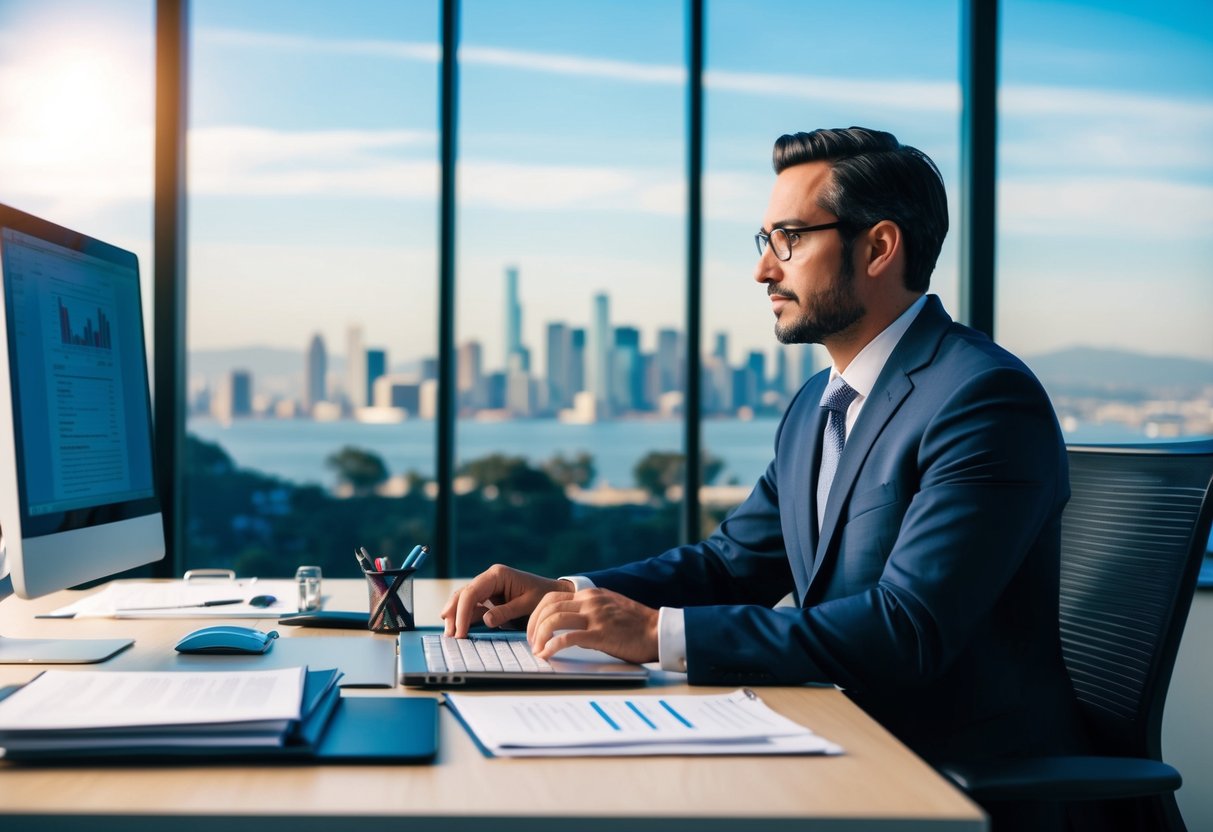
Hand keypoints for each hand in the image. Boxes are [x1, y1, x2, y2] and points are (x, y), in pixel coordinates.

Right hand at [440, 564, 571, 637]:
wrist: (555, 594)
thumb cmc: (543, 596)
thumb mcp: (527, 605)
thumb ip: (507, 612)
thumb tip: (486, 620)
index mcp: (497, 575)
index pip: (472, 592)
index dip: (463, 612)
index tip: (461, 631)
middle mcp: (489, 578)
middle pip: (464, 595)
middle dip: (454, 613)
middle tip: (450, 634)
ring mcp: (488, 588)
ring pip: (464, 600)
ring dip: (456, 616)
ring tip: (450, 634)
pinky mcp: (489, 598)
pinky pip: (473, 606)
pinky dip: (465, 617)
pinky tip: (459, 629)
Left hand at [527, 587, 658, 664]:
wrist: (658, 631)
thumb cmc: (635, 625)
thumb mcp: (609, 608)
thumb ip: (589, 611)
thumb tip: (567, 624)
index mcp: (590, 594)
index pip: (552, 598)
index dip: (536, 615)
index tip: (532, 630)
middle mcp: (590, 601)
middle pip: (548, 607)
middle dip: (533, 626)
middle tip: (531, 643)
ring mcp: (595, 616)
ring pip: (554, 619)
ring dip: (539, 636)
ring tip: (537, 650)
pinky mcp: (601, 633)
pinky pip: (568, 637)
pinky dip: (552, 646)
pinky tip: (548, 654)